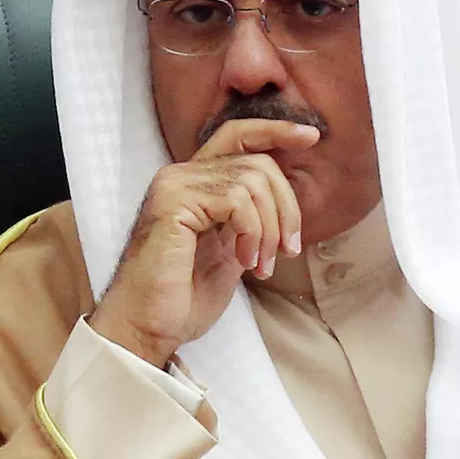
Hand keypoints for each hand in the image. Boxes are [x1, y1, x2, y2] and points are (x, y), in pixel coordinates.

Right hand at [90, 119, 318, 366]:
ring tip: (260, 265)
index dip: (276, 131)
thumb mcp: (231, 249)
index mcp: (194, 182)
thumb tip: (287, 198)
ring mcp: (174, 185)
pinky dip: (253, 232)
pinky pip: (236, 200)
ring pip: (252, 181)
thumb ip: (250, 218)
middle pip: (258, 162)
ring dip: (269, 229)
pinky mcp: (173, 202)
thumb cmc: (184, 297)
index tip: (311, 137)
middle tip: (288, 250)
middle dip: (286, 207)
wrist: (148, 327)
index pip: (237, 135)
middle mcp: (181, 175)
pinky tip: (245, 262)